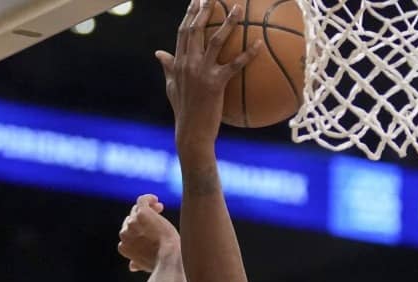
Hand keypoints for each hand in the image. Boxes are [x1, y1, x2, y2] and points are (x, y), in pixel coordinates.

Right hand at [117, 194, 178, 272]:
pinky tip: (156, 200)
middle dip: (142, 219)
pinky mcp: (142, 213)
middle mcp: (125, 234)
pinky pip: (142, 200)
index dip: (138, 229)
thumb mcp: (147, 264)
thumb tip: (132, 266)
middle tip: (158, 218)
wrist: (169, 258)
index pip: (127, 232)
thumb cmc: (161, 263)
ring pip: (137, 209)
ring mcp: (132, 223)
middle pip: (130, 219)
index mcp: (124, 247)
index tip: (150, 230)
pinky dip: (148, 199)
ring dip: (148, 208)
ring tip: (160, 208)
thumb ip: (138, 262)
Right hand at [155, 0, 261, 154]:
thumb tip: (158, 53)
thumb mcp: (171, 87)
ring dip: (228, 22)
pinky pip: (235, 65)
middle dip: (205, 10)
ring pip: (216, 41)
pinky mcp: (215, 84)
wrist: (191, 132)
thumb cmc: (184, 112)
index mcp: (178, 63)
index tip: (195, 1)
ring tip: (239, 9)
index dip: (189, 15)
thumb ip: (167, 67)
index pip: (183, 32)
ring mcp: (201, 73)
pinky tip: (259, 44)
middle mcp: (188, 64)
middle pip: (196, 30)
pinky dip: (248, 54)